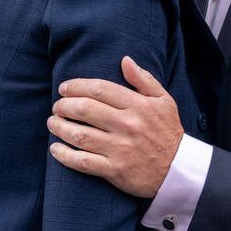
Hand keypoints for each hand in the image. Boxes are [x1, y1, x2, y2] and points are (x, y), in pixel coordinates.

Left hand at [47, 56, 183, 197]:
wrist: (178, 170)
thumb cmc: (168, 132)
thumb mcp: (163, 101)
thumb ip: (144, 79)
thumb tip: (125, 60)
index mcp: (138, 106)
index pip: (100, 89)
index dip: (77, 86)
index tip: (65, 88)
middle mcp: (127, 125)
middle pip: (85, 109)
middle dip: (64, 105)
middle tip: (57, 105)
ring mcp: (120, 149)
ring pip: (80, 135)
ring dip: (60, 127)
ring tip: (52, 122)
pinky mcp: (114, 170)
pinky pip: (83, 162)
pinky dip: (65, 155)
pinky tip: (55, 149)